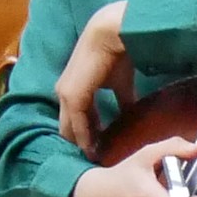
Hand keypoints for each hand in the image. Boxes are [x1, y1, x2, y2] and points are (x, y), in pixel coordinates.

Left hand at [56, 0, 132, 152]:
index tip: (99, 150)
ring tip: (95, 160)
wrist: (112, 35)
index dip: (87, 134)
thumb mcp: (120, 83)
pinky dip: (86, 140)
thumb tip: (131, 113)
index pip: (76, 119)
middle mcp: (65, 94)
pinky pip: (77, 125)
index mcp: (73, 89)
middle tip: (96, 161)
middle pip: (70, 127)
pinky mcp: (72, 97)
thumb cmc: (117, 54)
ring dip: (83, 145)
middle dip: (82, 143)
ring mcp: (66, 96)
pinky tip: (95, 151)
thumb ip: (122, 100)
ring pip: (71, 129)